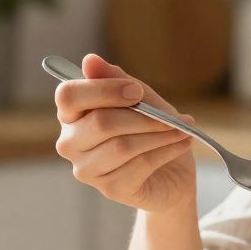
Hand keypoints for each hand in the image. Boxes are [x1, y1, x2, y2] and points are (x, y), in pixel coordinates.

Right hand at [54, 53, 196, 212]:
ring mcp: (87, 170)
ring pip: (122, 145)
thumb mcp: (140, 99)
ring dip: (159, 134)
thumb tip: (90, 60)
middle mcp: (70, 144)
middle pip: (100, 122)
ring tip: (182, 129)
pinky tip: (182, 143)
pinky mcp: (110, 189)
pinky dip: (166, 150)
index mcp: (71, 115)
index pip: (68, 96)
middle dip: (142, 116)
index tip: (137, 91)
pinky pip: (140, 164)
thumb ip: (117, 80)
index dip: (104, 90)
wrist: (172, 173)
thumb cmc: (151, 130)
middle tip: (170, 115)